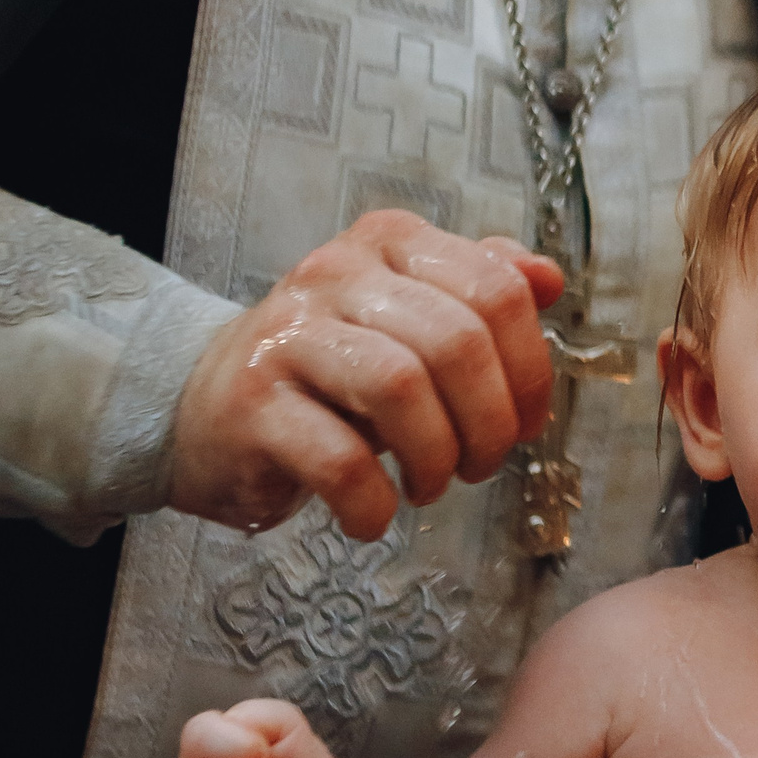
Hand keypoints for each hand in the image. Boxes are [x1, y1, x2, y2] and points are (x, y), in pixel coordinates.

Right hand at [168, 211, 565, 539]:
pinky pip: (338, 458)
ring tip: (430, 485)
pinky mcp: (251, 403)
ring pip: (400, 387)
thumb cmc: (334, 375)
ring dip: (436, 457)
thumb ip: (483, 294)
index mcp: (391, 243)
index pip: (497, 290)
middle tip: (479, 464)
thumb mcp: (415, 322)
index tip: (522, 423)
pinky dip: (372, 503)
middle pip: (456, 341)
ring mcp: (287, 334)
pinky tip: (374, 514)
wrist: (209, 409)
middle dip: (489, 423)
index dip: (529, 370)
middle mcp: (335, 272)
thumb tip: (548, 278)